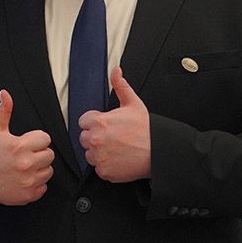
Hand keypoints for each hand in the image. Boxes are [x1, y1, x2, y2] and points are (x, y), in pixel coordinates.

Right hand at [0, 90, 54, 207]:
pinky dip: (36, 184)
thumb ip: (3, 111)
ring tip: (25, 167)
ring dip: (40, 169)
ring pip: (49, 171)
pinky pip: (44, 187)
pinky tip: (23, 179)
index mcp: (19, 146)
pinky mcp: (28, 195)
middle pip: (50, 155)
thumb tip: (5, 94)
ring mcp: (28, 181)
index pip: (45, 138)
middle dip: (39, 153)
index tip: (26, 143)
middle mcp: (26, 164)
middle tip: (25, 155)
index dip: (37, 139)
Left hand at [77, 66, 150, 181]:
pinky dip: (106, 166)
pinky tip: (119, 159)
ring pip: (90, 154)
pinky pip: (98, 168)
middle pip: (85, 138)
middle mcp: (95, 140)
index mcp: (98, 122)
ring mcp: (98, 157)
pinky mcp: (104, 171)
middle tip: (113, 138)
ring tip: (117, 149)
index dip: (95, 123)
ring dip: (99, 152)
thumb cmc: (147, 130)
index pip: (83, 122)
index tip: (106, 126)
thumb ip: (120, 86)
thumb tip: (116, 71)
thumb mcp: (133, 103)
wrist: (158, 151)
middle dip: (95, 137)